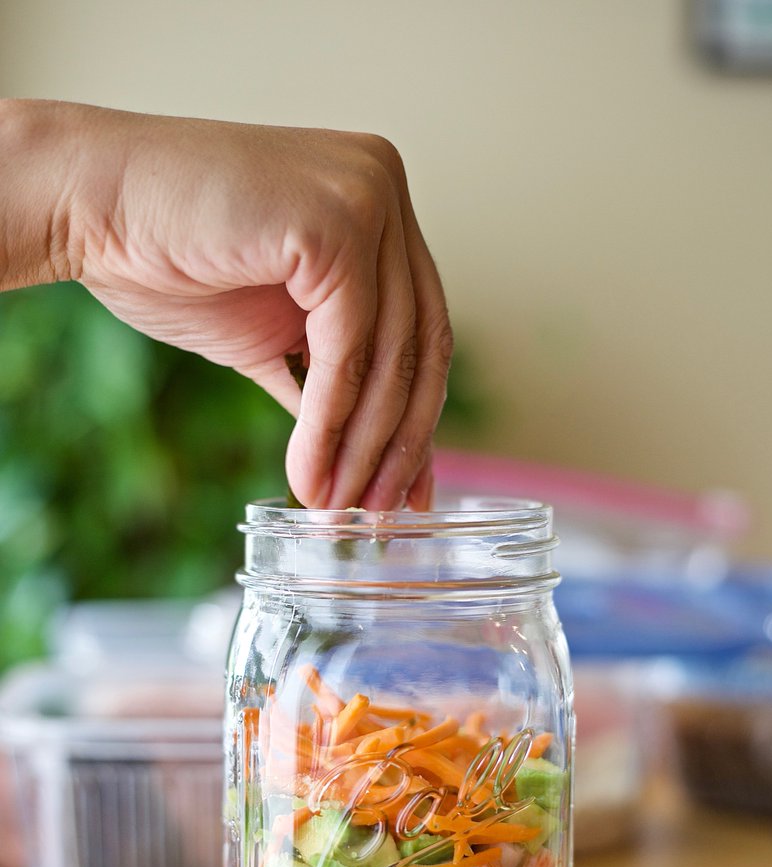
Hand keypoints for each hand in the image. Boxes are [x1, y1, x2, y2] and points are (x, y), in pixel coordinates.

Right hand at [0, 100, 451, 508]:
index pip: (422, 329)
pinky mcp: (337, 220)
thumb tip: (381, 455)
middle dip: (397, 444)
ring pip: (389, 354)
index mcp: (378, 204)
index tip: (407, 492)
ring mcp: (367, 195)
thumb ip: (333, 378)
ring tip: (332, 506)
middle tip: (376, 514)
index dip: (420, 420)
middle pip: (419, 344)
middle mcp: (384, 187)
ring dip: (360, 447)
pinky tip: (309, 473)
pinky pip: (350, 349)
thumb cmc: (168, 261)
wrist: (88, 209)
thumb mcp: (275, 334)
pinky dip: (330, 423)